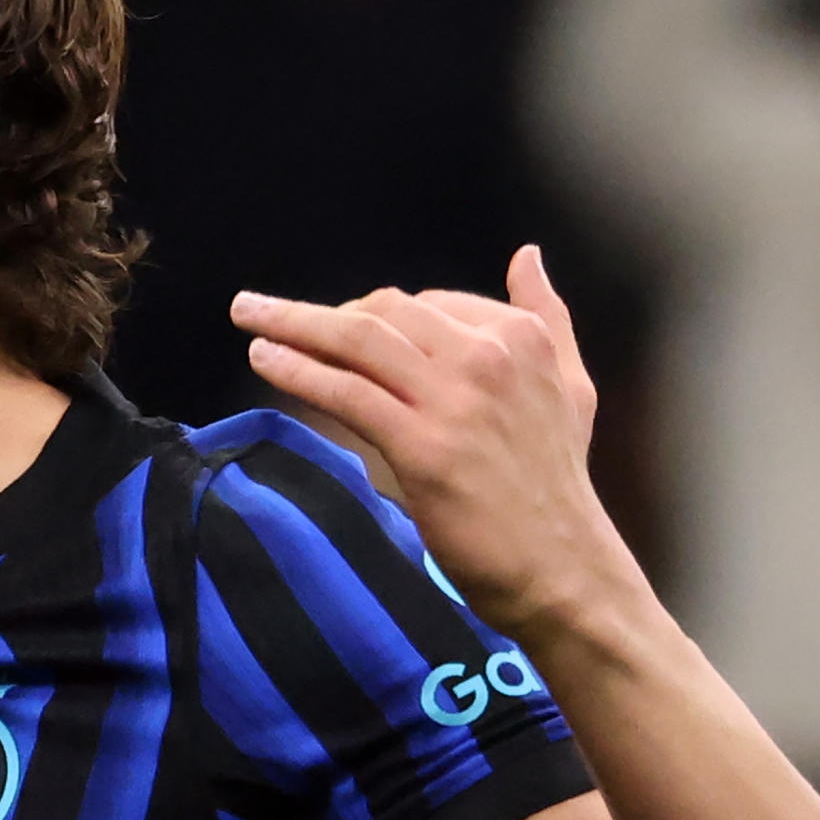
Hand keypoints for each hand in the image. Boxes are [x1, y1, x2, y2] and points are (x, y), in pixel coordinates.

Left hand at [232, 246, 647, 644]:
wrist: (559, 564)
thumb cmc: (555, 483)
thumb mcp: (571, 384)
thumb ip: (546, 316)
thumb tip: (528, 256)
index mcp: (519, 336)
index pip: (428, 303)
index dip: (374, 314)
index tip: (336, 328)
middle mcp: (488, 356)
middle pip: (385, 312)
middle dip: (323, 311)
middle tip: (269, 312)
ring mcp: (455, 400)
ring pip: (359, 341)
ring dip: (292, 321)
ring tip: (248, 314)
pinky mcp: (422, 445)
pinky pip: (346, 391)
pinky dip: (298, 369)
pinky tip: (265, 359)